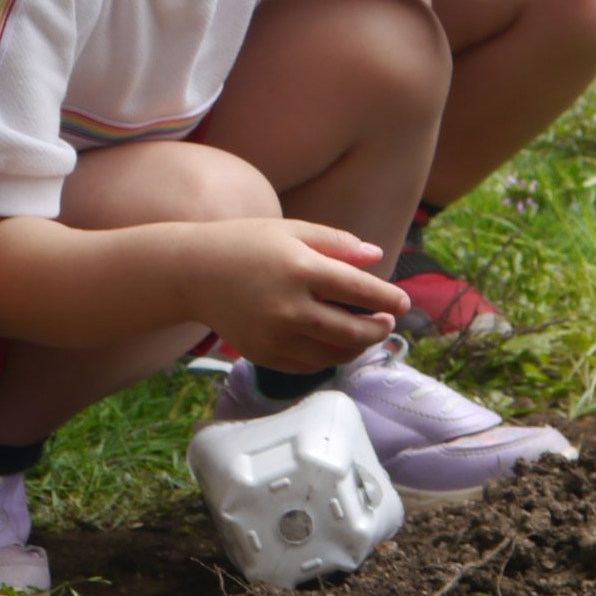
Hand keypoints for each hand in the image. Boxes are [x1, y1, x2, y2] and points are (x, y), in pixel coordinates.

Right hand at [198, 220, 406, 373]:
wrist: (192, 272)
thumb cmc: (245, 243)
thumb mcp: (291, 230)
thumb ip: (336, 242)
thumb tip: (376, 258)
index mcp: (300, 268)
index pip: (359, 290)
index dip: (387, 299)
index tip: (403, 302)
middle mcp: (289, 306)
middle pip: (351, 331)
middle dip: (377, 329)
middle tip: (387, 323)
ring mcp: (274, 335)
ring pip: (333, 354)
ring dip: (357, 348)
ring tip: (366, 335)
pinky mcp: (262, 353)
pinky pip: (307, 365)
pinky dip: (328, 358)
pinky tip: (335, 345)